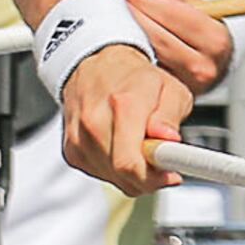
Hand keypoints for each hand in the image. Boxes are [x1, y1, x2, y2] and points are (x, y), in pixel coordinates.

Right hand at [60, 46, 197, 196]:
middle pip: (123, 174)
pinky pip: (101, 174)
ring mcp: (79, 138)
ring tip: (145, 146)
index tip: (172, 175)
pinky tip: (125, 148)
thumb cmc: (136, 78)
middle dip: (150, 174)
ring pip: (113, 179)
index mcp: (123, 105)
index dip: (155, 177)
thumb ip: (170, 115)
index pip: (130, 162)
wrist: (96, 66)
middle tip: (164, 157)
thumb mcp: (170, 88)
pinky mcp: (71, 151)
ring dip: (135, 173)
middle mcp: (94, 123)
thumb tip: (167, 139)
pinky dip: (118, 169)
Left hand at [122, 0, 241, 95]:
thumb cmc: (203, 29)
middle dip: (136, 16)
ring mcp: (187, 84)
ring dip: (130, 34)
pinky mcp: (171, 92)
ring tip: (116, 18)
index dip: (148, 1)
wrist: (213, 58)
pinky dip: (131, 53)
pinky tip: (121, 40)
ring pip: (150, 54)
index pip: (177, 15)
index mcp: (216, 40)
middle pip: (160, 37)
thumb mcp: (193, 5)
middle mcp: (205, 65)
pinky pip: (145, 70)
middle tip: (118, 2)